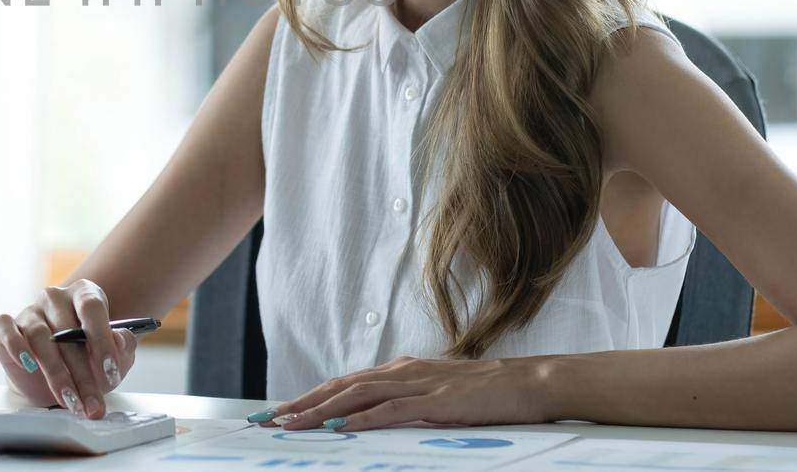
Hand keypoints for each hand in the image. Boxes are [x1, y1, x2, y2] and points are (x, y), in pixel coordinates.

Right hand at [0, 279, 138, 419]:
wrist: (58, 377)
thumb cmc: (89, 361)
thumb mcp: (114, 356)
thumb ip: (124, 345)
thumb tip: (120, 341)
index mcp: (84, 294)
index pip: (92, 307)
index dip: (102, 340)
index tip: (110, 370)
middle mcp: (55, 297)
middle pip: (66, 330)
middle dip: (82, 373)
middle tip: (92, 402)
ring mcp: (30, 310)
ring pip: (39, 336)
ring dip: (56, 373)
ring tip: (70, 400)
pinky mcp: (6, 326)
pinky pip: (6, 330)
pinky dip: (16, 347)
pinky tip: (28, 366)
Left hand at [248, 355, 551, 431]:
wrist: (529, 382)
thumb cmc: (488, 393)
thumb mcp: (438, 394)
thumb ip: (407, 401)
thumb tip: (375, 416)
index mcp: (401, 369)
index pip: (345, 383)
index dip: (309, 396)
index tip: (280, 412)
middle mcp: (403, 370)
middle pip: (340, 385)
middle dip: (301, 402)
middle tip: (267, 419)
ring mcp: (418, 383)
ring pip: (356, 395)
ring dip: (320, 409)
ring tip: (290, 423)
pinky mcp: (436, 400)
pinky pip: (390, 409)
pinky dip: (361, 417)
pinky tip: (339, 426)